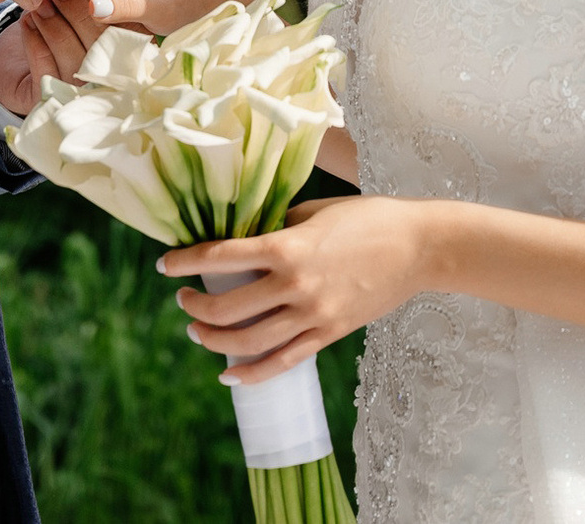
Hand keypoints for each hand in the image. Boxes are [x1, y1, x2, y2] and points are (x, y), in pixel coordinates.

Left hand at [0, 0, 114, 115]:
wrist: (22, 72)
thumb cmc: (68, 31)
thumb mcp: (88, 10)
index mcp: (133, 60)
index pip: (125, 29)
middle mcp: (113, 84)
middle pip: (98, 42)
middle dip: (75, 7)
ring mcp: (84, 98)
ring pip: (71, 55)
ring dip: (53, 22)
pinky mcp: (53, 105)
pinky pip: (44, 70)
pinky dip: (34, 41)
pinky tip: (27, 21)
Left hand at [162, 198, 427, 385]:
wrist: (418, 247)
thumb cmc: (367, 218)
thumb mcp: (314, 211)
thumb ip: (276, 226)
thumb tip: (240, 237)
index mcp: (288, 246)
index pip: (221, 257)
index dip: (185, 262)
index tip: (165, 265)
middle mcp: (296, 284)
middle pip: (228, 307)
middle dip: (196, 306)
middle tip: (184, 300)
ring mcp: (313, 315)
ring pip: (249, 340)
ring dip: (214, 339)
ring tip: (197, 330)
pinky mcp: (329, 334)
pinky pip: (283, 361)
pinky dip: (252, 373)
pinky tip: (229, 373)